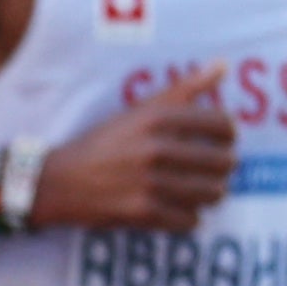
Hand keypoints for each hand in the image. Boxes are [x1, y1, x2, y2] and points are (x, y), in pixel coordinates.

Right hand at [41, 67, 239, 233]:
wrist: (57, 181)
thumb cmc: (103, 143)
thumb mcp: (139, 110)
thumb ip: (184, 88)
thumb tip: (224, 65)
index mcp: (157, 118)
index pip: (223, 124)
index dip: (229, 135)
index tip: (221, 141)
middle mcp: (155, 149)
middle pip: (223, 162)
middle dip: (223, 167)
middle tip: (211, 169)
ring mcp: (150, 183)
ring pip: (212, 193)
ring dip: (210, 194)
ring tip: (198, 190)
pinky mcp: (143, 213)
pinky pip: (190, 220)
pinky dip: (189, 218)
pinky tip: (177, 209)